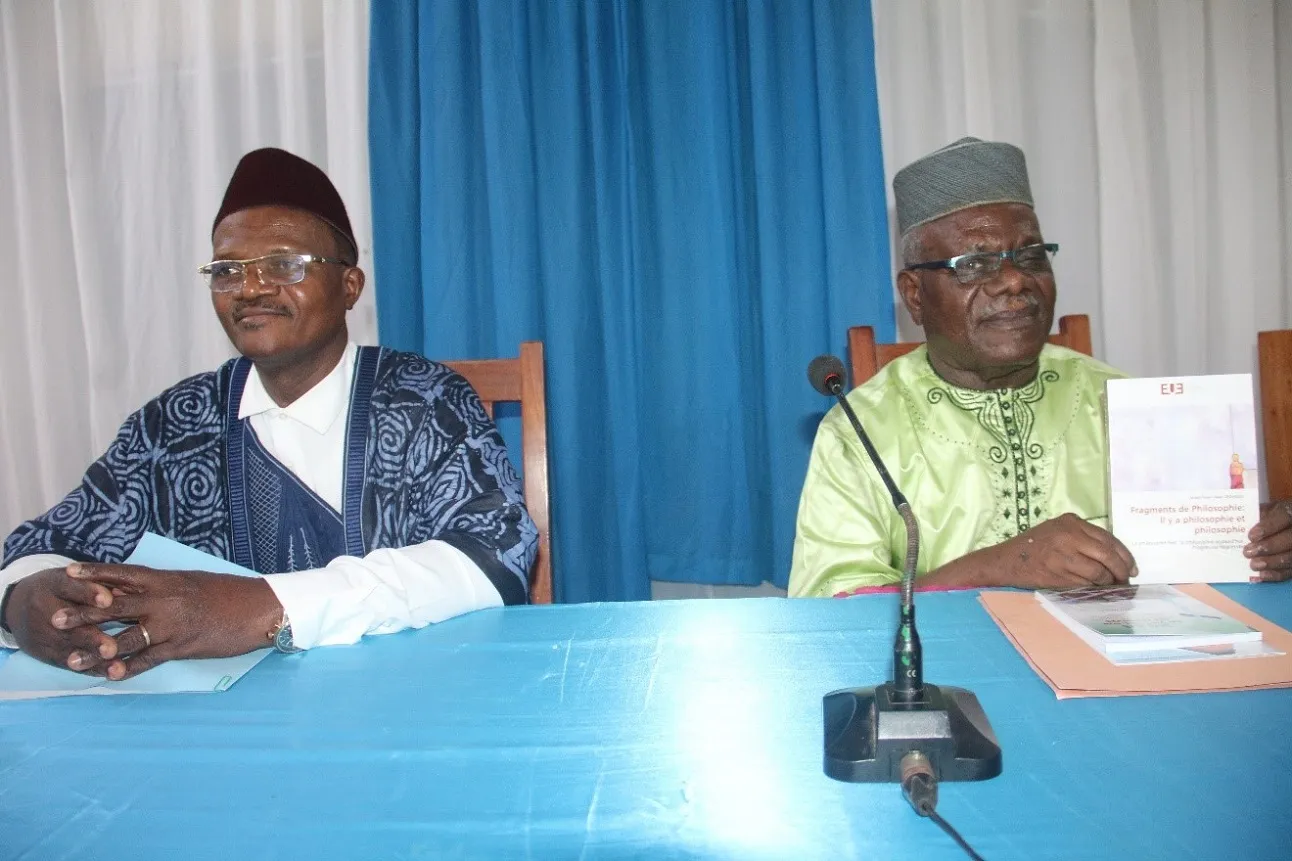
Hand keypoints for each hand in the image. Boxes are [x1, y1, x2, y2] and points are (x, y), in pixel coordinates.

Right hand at [4, 566, 119, 672]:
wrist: (18, 608)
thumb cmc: (58, 589)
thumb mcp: (72, 577)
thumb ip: (97, 582)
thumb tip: (127, 590)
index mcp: (53, 584)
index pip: (70, 588)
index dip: (89, 594)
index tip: (108, 600)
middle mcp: (44, 610)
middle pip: (69, 626)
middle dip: (91, 637)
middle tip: (111, 647)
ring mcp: (43, 635)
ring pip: (70, 648)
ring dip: (93, 658)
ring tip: (116, 666)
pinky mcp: (46, 653)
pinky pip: (69, 662)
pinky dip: (91, 668)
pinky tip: (111, 673)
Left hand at [52, 563, 282, 679]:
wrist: (261, 607)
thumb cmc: (230, 593)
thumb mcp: (194, 581)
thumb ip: (166, 586)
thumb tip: (143, 587)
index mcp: (167, 580)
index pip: (123, 574)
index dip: (94, 574)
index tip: (68, 573)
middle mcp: (165, 600)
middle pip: (115, 605)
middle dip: (83, 613)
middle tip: (54, 619)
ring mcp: (173, 624)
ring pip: (126, 638)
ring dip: (98, 650)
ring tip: (72, 660)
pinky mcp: (183, 645)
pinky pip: (150, 658)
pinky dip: (129, 668)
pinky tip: (110, 676)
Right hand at [978, 513, 1136, 588]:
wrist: (1006, 561)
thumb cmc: (1033, 547)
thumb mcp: (1057, 531)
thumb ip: (1082, 537)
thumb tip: (1114, 556)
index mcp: (1071, 522)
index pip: (1108, 539)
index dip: (1124, 556)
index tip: (1132, 568)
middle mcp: (1069, 535)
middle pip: (1108, 555)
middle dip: (1121, 570)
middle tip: (1126, 580)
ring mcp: (1064, 555)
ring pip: (1100, 572)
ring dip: (1109, 582)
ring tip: (1111, 587)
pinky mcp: (1059, 573)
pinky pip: (1086, 583)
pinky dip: (1095, 588)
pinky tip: (1097, 590)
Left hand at [1245, 501, 1291, 581]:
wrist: (1281, 527)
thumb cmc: (1268, 517)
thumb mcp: (1264, 511)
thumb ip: (1256, 515)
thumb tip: (1239, 524)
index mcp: (1290, 513)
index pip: (1283, 517)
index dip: (1269, 527)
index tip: (1251, 536)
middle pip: (1289, 539)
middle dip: (1268, 547)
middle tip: (1247, 552)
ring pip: (1291, 557)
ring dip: (1271, 563)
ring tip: (1253, 565)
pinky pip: (1289, 571)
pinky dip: (1275, 575)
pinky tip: (1262, 575)